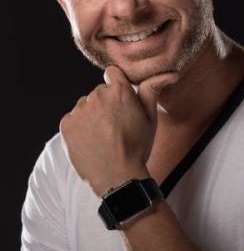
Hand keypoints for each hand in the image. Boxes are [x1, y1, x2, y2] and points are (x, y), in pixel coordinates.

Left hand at [59, 65, 177, 195]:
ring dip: (91, 116)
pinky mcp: (67, 124)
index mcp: (119, 91)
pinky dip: (79, 129)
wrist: (118, 177)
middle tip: (115, 126)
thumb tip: (169, 74)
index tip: (120, 101)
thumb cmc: (137, 148)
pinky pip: (72, 120)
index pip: (112, 73)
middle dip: (105, 104)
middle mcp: (97, 96)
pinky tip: (91, 142)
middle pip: (99, 93)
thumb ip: (152, 91)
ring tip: (102, 137)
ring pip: (85, 106)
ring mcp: (79, 110)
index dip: (116, 85)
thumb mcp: (150, 119)